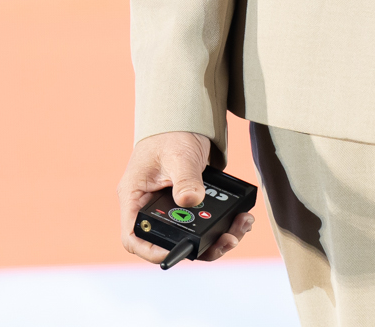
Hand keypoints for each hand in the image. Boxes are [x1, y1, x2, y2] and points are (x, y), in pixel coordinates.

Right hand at [118, 131, 253, 263]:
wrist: (184, 123)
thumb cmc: (171, 135)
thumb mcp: (179, 155)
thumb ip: (185, 178)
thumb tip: (190, 200)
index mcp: (135, 197)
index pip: (133, 236)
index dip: (150, 251)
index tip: (176, 251)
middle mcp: (150, 208)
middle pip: (168, 242)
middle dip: (199, 248)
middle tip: (227, 240)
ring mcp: (169, 211)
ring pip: (190, 238)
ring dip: (217, 241)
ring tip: (240, 226)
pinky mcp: (187, 209)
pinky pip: (202, 227)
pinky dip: (222, 228)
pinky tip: (241, 219)